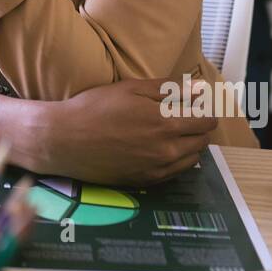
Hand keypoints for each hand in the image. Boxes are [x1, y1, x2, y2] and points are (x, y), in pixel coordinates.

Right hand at [37, 78, 218, 185]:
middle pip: (203, 141)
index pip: (206, 121)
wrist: (65, 140)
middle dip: (199, 127)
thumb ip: (168, 89)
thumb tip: (199, 88)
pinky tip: (160, 148)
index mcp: (166, 123)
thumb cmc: (95, 107)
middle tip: (183, 117)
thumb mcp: (131, 89)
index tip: (194, 105)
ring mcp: (157, 169)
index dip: (204, 110)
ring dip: (190, 145)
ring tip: (171, 133)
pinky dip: (176, 160)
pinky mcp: (146, 182)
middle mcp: (167, 150)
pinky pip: (176, 173)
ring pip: (193, 159)